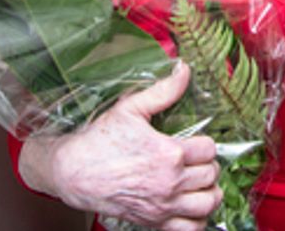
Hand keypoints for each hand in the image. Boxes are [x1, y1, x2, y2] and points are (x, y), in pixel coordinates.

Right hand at [20, 62, 219, 230]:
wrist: (73, 172)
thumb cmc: (99, 141)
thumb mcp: (130, 109)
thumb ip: (163, 91)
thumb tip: (185, 70)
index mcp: (169, 154)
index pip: (210, 149)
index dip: (205, 144)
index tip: (195, 144)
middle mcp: (170, 183)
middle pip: (211, 175)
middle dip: (207, 166)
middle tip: (196, 162)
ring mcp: (162, 206)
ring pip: (208, 203)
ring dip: (208, 192)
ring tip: (199, 183)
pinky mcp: (153, 222)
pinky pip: (190, 229)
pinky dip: (196, 219)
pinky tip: (190, 206)